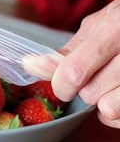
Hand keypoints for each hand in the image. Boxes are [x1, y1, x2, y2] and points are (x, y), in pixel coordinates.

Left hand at [51, 0, 119, 127]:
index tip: (63, 83)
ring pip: (109, 109)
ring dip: (105, 102)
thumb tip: (31, 65)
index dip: (61, 84)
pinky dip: (117, 116)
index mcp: (115, 28)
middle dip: (87, 89)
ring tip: (111, 86)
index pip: (73, 72)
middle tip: (98, 75)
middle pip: (90, 94)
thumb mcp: (102, 25)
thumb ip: (69, 49)